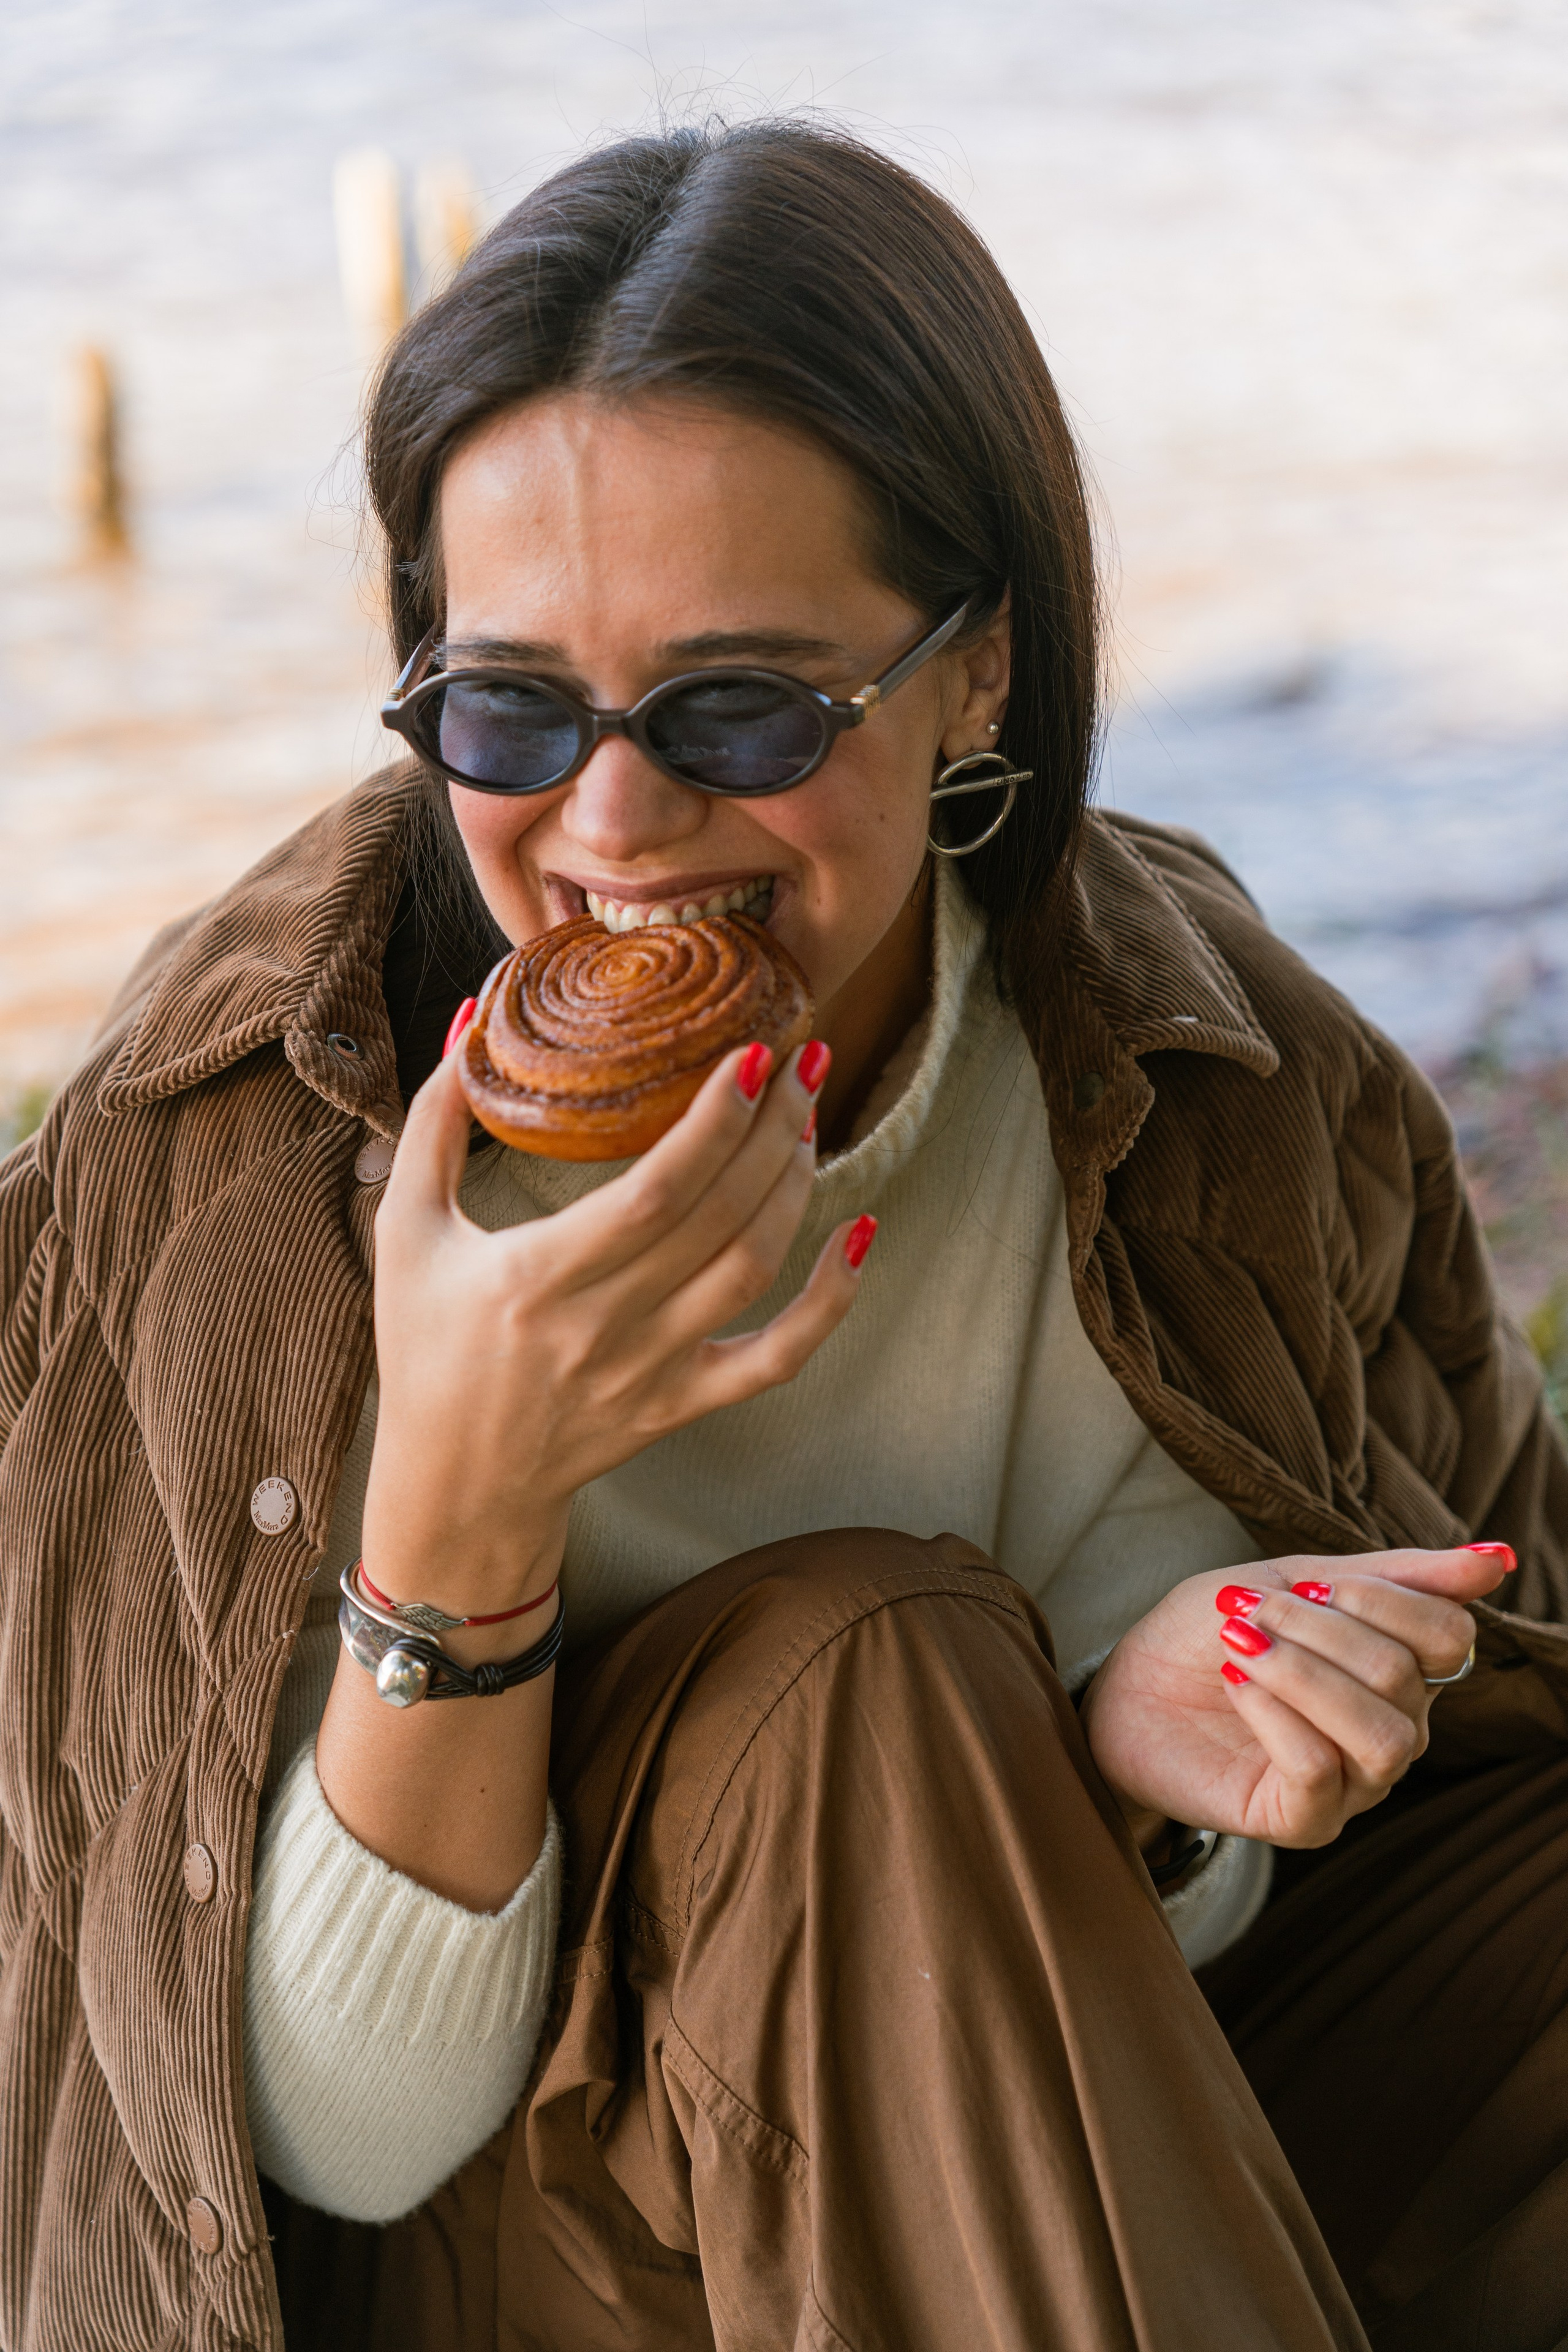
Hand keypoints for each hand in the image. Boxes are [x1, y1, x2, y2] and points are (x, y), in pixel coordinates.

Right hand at [360, 1034, 871, 1630]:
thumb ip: (434, 1121)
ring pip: (752, 1270)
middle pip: (719, 1218)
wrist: (455, 1485)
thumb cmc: (426, 1347)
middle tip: (803, 1061)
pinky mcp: (682, 1404)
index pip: (652, 1193)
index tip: (750, 1054)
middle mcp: (604, 1327)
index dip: (714, 1124)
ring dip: (796, 1189)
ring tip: (807, 1119)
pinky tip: (860, 1234)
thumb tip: (472, 1018)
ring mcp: (652, 1371)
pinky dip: (830, 1302)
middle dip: (774, 1129)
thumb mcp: (405, 1231)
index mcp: (536, 1279)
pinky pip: (777, 1358)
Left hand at [1079, 1545, 1514, 1851]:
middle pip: (1406, 1677)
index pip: (1451, 1635)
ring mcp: (1354, 1786)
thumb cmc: (1213, 1630)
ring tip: (1242, 1647)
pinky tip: (1236, 1685)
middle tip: (1252, 1609)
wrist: (1127, 1686)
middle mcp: (1394, 1733)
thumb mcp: (1296, 1580)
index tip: (1308, 1581)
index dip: (1383, 1598)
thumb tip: (1497, 1556)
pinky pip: (1318, 1771)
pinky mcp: (1303, 1822)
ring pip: (1380, 1736)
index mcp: (1402, 1672)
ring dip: (1302, 1674)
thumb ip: (1396, 1574)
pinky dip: (1273, 1714)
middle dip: (1320, 1628)